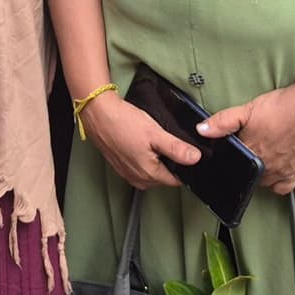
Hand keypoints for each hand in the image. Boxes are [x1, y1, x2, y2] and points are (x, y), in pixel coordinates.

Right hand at [81, 92, 199, 190]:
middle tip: (167, 142)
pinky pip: (140, 167)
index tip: (184, 152)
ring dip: (157, 160)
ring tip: (154, 141)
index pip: (177, 180)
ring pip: (153, 172)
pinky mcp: (121, 167)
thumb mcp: (155, 133)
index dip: (184, 166)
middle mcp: (138, 179)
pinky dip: (144, 158)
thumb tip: (196, 159)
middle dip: (170, 162)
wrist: (99, 114)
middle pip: (165, 176)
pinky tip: (142, 143)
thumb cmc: (124, 122)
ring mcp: (128, 174)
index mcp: (149, 174)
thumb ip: (176, 149)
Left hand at [197, 83, 294, 195]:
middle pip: (247, 173)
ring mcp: (283, 171)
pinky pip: (283, 186)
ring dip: (259, 172)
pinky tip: (276, 170)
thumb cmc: (284, 105)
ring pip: (264, 181)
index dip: (229, 157)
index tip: (231, 150)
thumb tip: (202, 130)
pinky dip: (278, 182)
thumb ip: (223, 121)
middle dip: (244, 164)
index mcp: (252, 152)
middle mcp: (267, 167)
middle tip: (250, 147)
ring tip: (261, 155)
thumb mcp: (248, 109)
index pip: (232, 163)